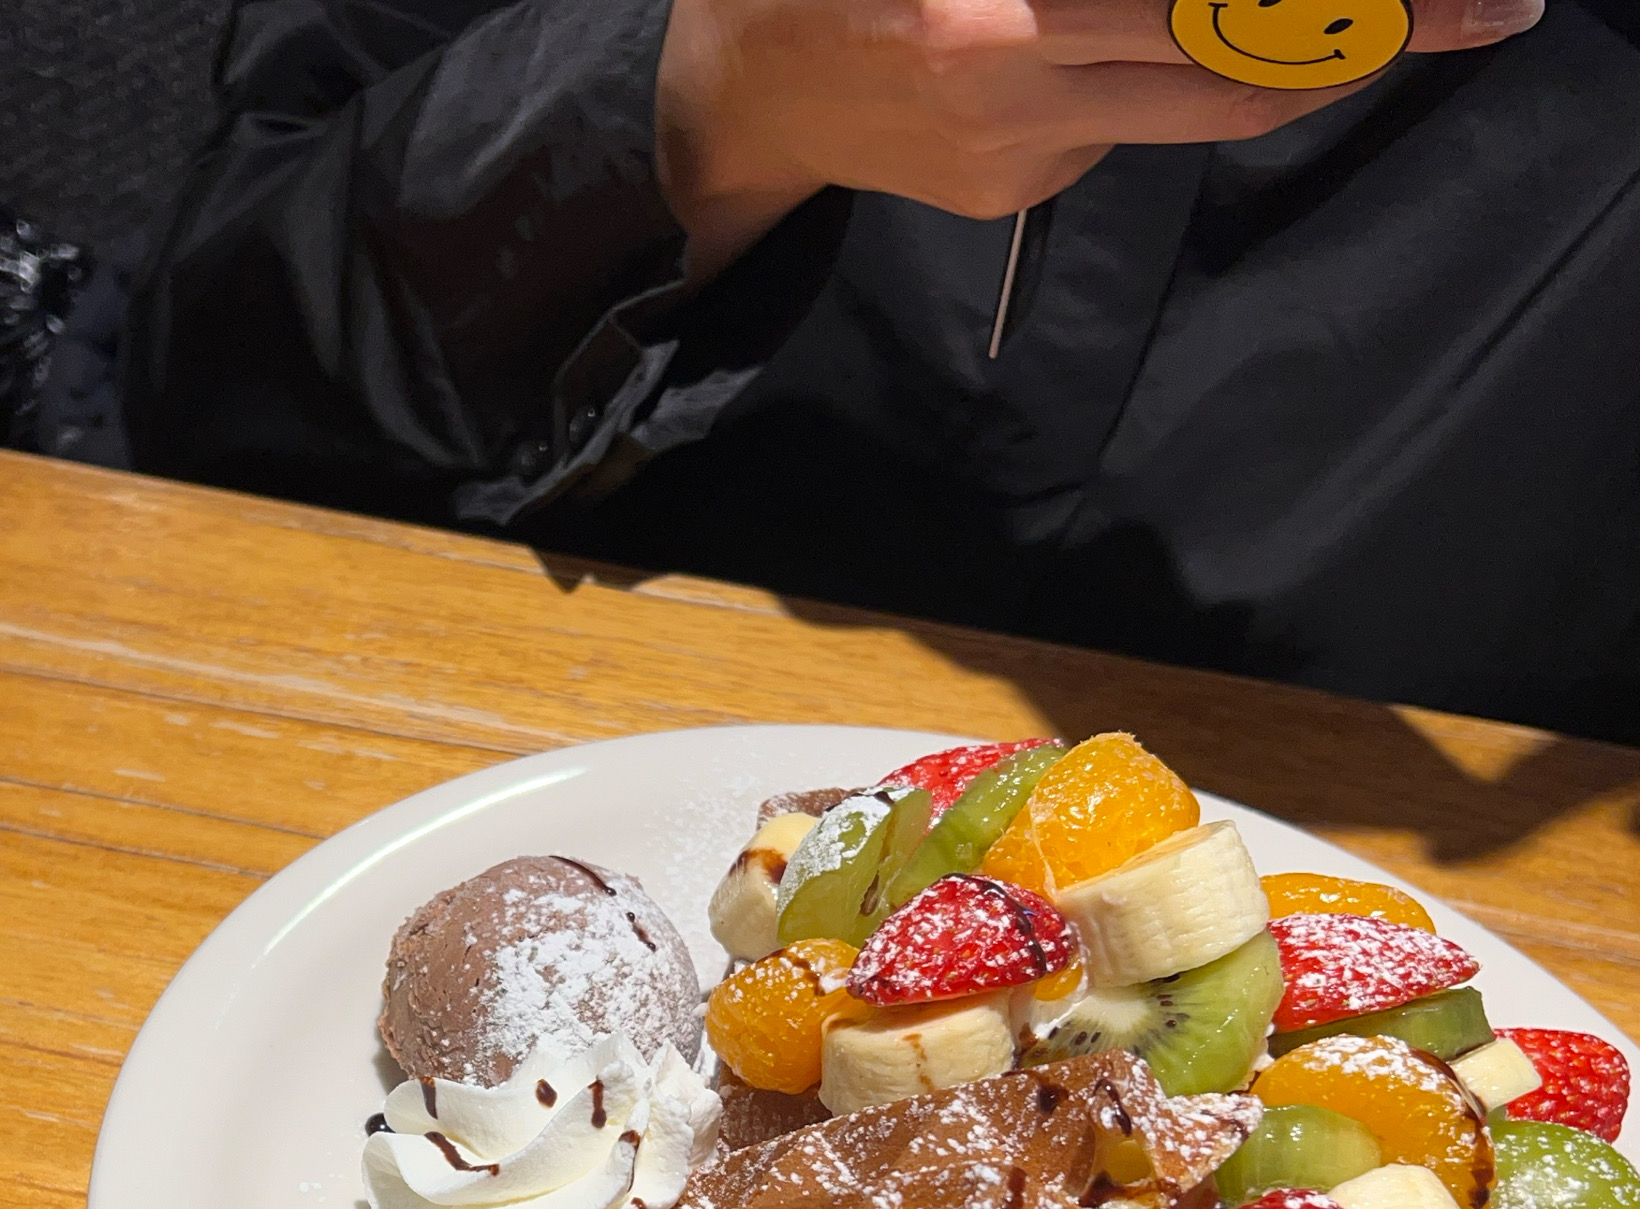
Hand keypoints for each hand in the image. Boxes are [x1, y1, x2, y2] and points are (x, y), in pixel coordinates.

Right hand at [656, 0, 1544, 270]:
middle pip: (1234, 66)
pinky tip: (1058, 58)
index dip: (1332, 15)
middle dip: (1358, 38)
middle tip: (1470, 9)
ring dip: (1256, 57)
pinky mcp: (1010, 192)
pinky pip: (1114, 124)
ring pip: (1190, 100)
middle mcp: (1017, 79)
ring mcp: (1019, 151)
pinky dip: (1132, 79)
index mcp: (999, 13)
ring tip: (1252, 23)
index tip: (1445, 6)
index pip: (1210, 8)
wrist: (736, 98)